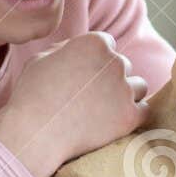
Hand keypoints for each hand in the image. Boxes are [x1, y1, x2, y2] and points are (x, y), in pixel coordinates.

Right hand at [0, 31, 147, 176]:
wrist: (35, 133)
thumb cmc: (31, 95)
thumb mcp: (41, 58)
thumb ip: (67, 47)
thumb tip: (79, 46)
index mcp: (94, 43)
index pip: (107, 44)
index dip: (95, 60)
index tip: (85, 75)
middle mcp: (115, 62)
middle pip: (123, 66)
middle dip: (110, 78)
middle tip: (90, 97)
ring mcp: (125, 89)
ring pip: (138, 86)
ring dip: (125, 95)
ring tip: (103, 110)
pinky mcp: (131, 116)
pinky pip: (144, 110)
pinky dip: (132, 115)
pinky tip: (115, 121)